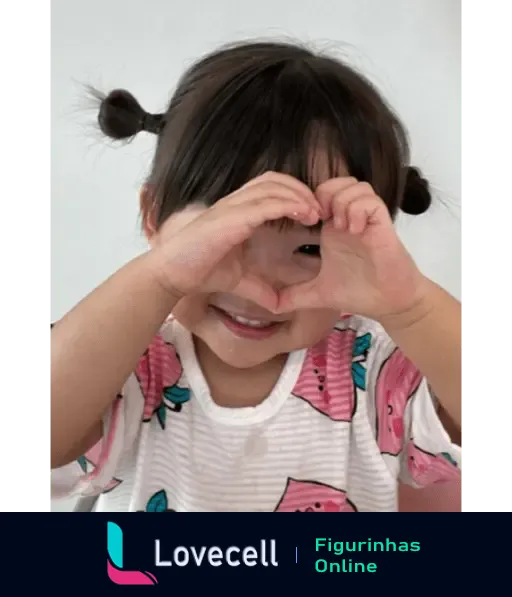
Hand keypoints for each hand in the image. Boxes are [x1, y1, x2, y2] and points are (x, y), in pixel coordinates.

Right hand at [149, 172, 320, 311]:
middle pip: (275, 180)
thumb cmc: (200, 271)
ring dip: (299, 195)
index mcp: (238, 212)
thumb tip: (277, 304)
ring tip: (315, 212)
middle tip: (320, 209)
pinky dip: (288, 204)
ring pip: (272, 186)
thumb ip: (259, 288)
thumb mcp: (238, 281)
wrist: (173, 275)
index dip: (294, 194)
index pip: (271, 188)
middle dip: (301, 189)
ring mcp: (233, 208)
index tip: (313, 214)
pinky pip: (265, 203)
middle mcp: (236, 204)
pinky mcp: (231, 218)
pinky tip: (303, 214)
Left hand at [274, 178, 428, 321]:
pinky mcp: (383, 225)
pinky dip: (358, 210)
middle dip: (323, 195)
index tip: (300, 224)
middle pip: (336, 182)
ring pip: (354, 185)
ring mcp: (367, 220)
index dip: (306, 202)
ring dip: (341, 202)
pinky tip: (352, 230)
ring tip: (339, 227)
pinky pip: (370, 201)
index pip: (319, 195)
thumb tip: (271, 306)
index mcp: (333, 228)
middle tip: (319, 220)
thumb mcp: (318, 293)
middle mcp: (350, 218)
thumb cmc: (358, 293)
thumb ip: (295, 296)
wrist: (389, 303)